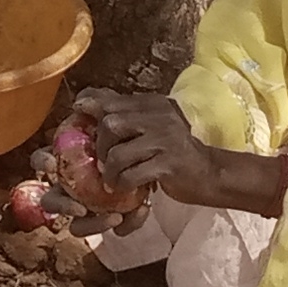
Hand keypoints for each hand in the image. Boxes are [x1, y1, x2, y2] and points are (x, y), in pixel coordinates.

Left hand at [88, 91, 287, 213]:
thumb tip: (84, 102)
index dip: (90, 107)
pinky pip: (132, 174)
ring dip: (110, 170)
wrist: (209, 174)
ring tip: (112, 179)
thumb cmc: (173, 151)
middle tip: (103, 162)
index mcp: (152, 104)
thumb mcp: (151, 126)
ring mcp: (165, 139)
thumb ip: (125, 115)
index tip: (78, 116)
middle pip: (110, 124)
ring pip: (118, 152)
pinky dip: (123, 184)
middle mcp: (159, 116)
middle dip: (100, 146)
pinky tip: (125, 187)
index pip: (111, 99)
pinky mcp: (168, 164)